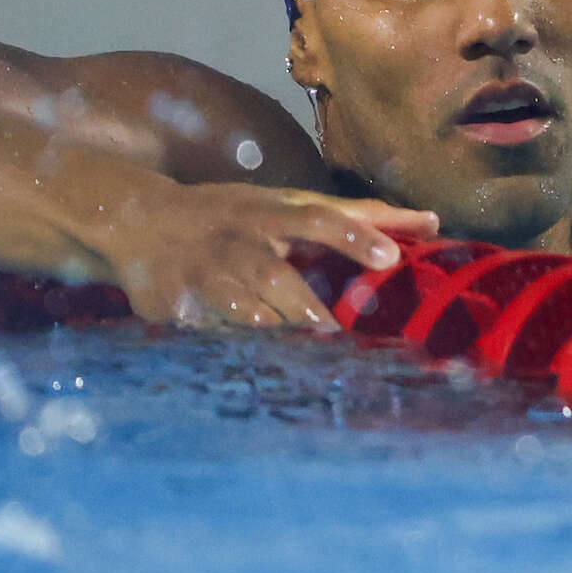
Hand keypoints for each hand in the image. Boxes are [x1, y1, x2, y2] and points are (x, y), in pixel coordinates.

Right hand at [89, 181, 438, 329]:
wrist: (139, 216)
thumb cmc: (236, 214)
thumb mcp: (290, 205)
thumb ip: (358, 217)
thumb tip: (432, 222)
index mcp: (273, 214)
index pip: (321, 219)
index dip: (355, 236)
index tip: (392, 257)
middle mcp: (241, 242)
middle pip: (276, 274)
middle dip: (306, 306)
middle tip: (336, 334)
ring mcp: (206, 274)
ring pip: (239, 307)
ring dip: (268, 331)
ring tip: (299, 358)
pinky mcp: (174, 305)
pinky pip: (201, 331)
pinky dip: (222, 348)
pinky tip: (244, 367)